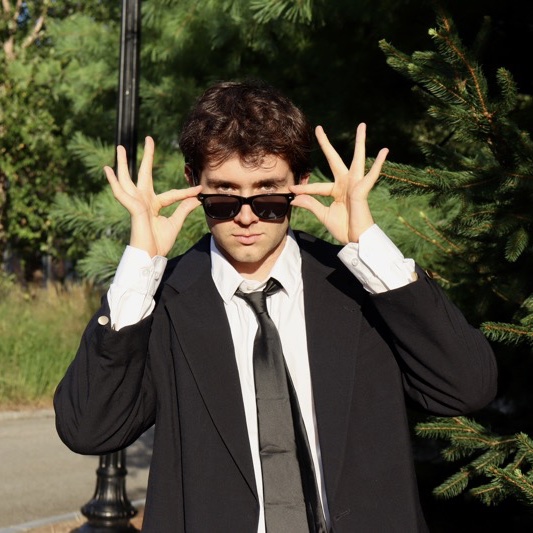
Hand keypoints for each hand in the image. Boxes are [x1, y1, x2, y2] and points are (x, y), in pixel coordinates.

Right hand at [104, 136, 201, 256]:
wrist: (151, 256)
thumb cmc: (159, 243)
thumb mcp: (175, 223)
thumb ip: (183, 209)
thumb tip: (195, 199)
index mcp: (155, 205)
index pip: (172, 194)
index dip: (186, 193)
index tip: (199, 190)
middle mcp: (144, 201)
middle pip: (144, 174)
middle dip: (147, 156)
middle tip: (149, 139)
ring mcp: (136, 203)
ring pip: (127, 179)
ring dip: (124, 163)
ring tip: (121, 147)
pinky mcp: (133, 208)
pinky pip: (121, 193)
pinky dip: (113, 181)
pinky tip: (108, 169)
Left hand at [289, 123, 387, 243]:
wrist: (355, 240)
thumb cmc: (343, 228)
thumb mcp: (323, 215)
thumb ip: (311, 204)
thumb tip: (294, 198)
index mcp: (336, 190)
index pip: (317, 186)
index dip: (304, 189)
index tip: (292, 190)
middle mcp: (346, 184)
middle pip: (335, 160)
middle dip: (326, 144)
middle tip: (319, 128)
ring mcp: (355, 185)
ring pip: (357, 159)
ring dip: (360, 142)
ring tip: (361, 125)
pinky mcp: (363, 190)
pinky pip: (372, 175)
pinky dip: (378, 163)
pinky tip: (385, 150)